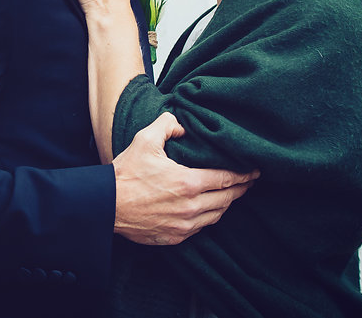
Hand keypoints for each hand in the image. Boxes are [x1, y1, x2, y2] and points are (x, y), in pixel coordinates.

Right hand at [112, 112, 257, 244]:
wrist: (106, 205)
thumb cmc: (125, 173)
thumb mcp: (145, 140)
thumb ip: (167, 124)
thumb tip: (181, 123)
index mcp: (188, 182)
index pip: (226, 179)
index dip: (243, 175)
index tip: (255, 171)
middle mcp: (191, 207)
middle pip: (227, 199)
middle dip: (240, 189)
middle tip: (249, 182)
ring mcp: (184, 225)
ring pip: (216, 215)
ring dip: (226, 204)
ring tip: (231, 195)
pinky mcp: (175, 237)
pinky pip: (201, 228)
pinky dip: (209, 217)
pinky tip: (209, 209)